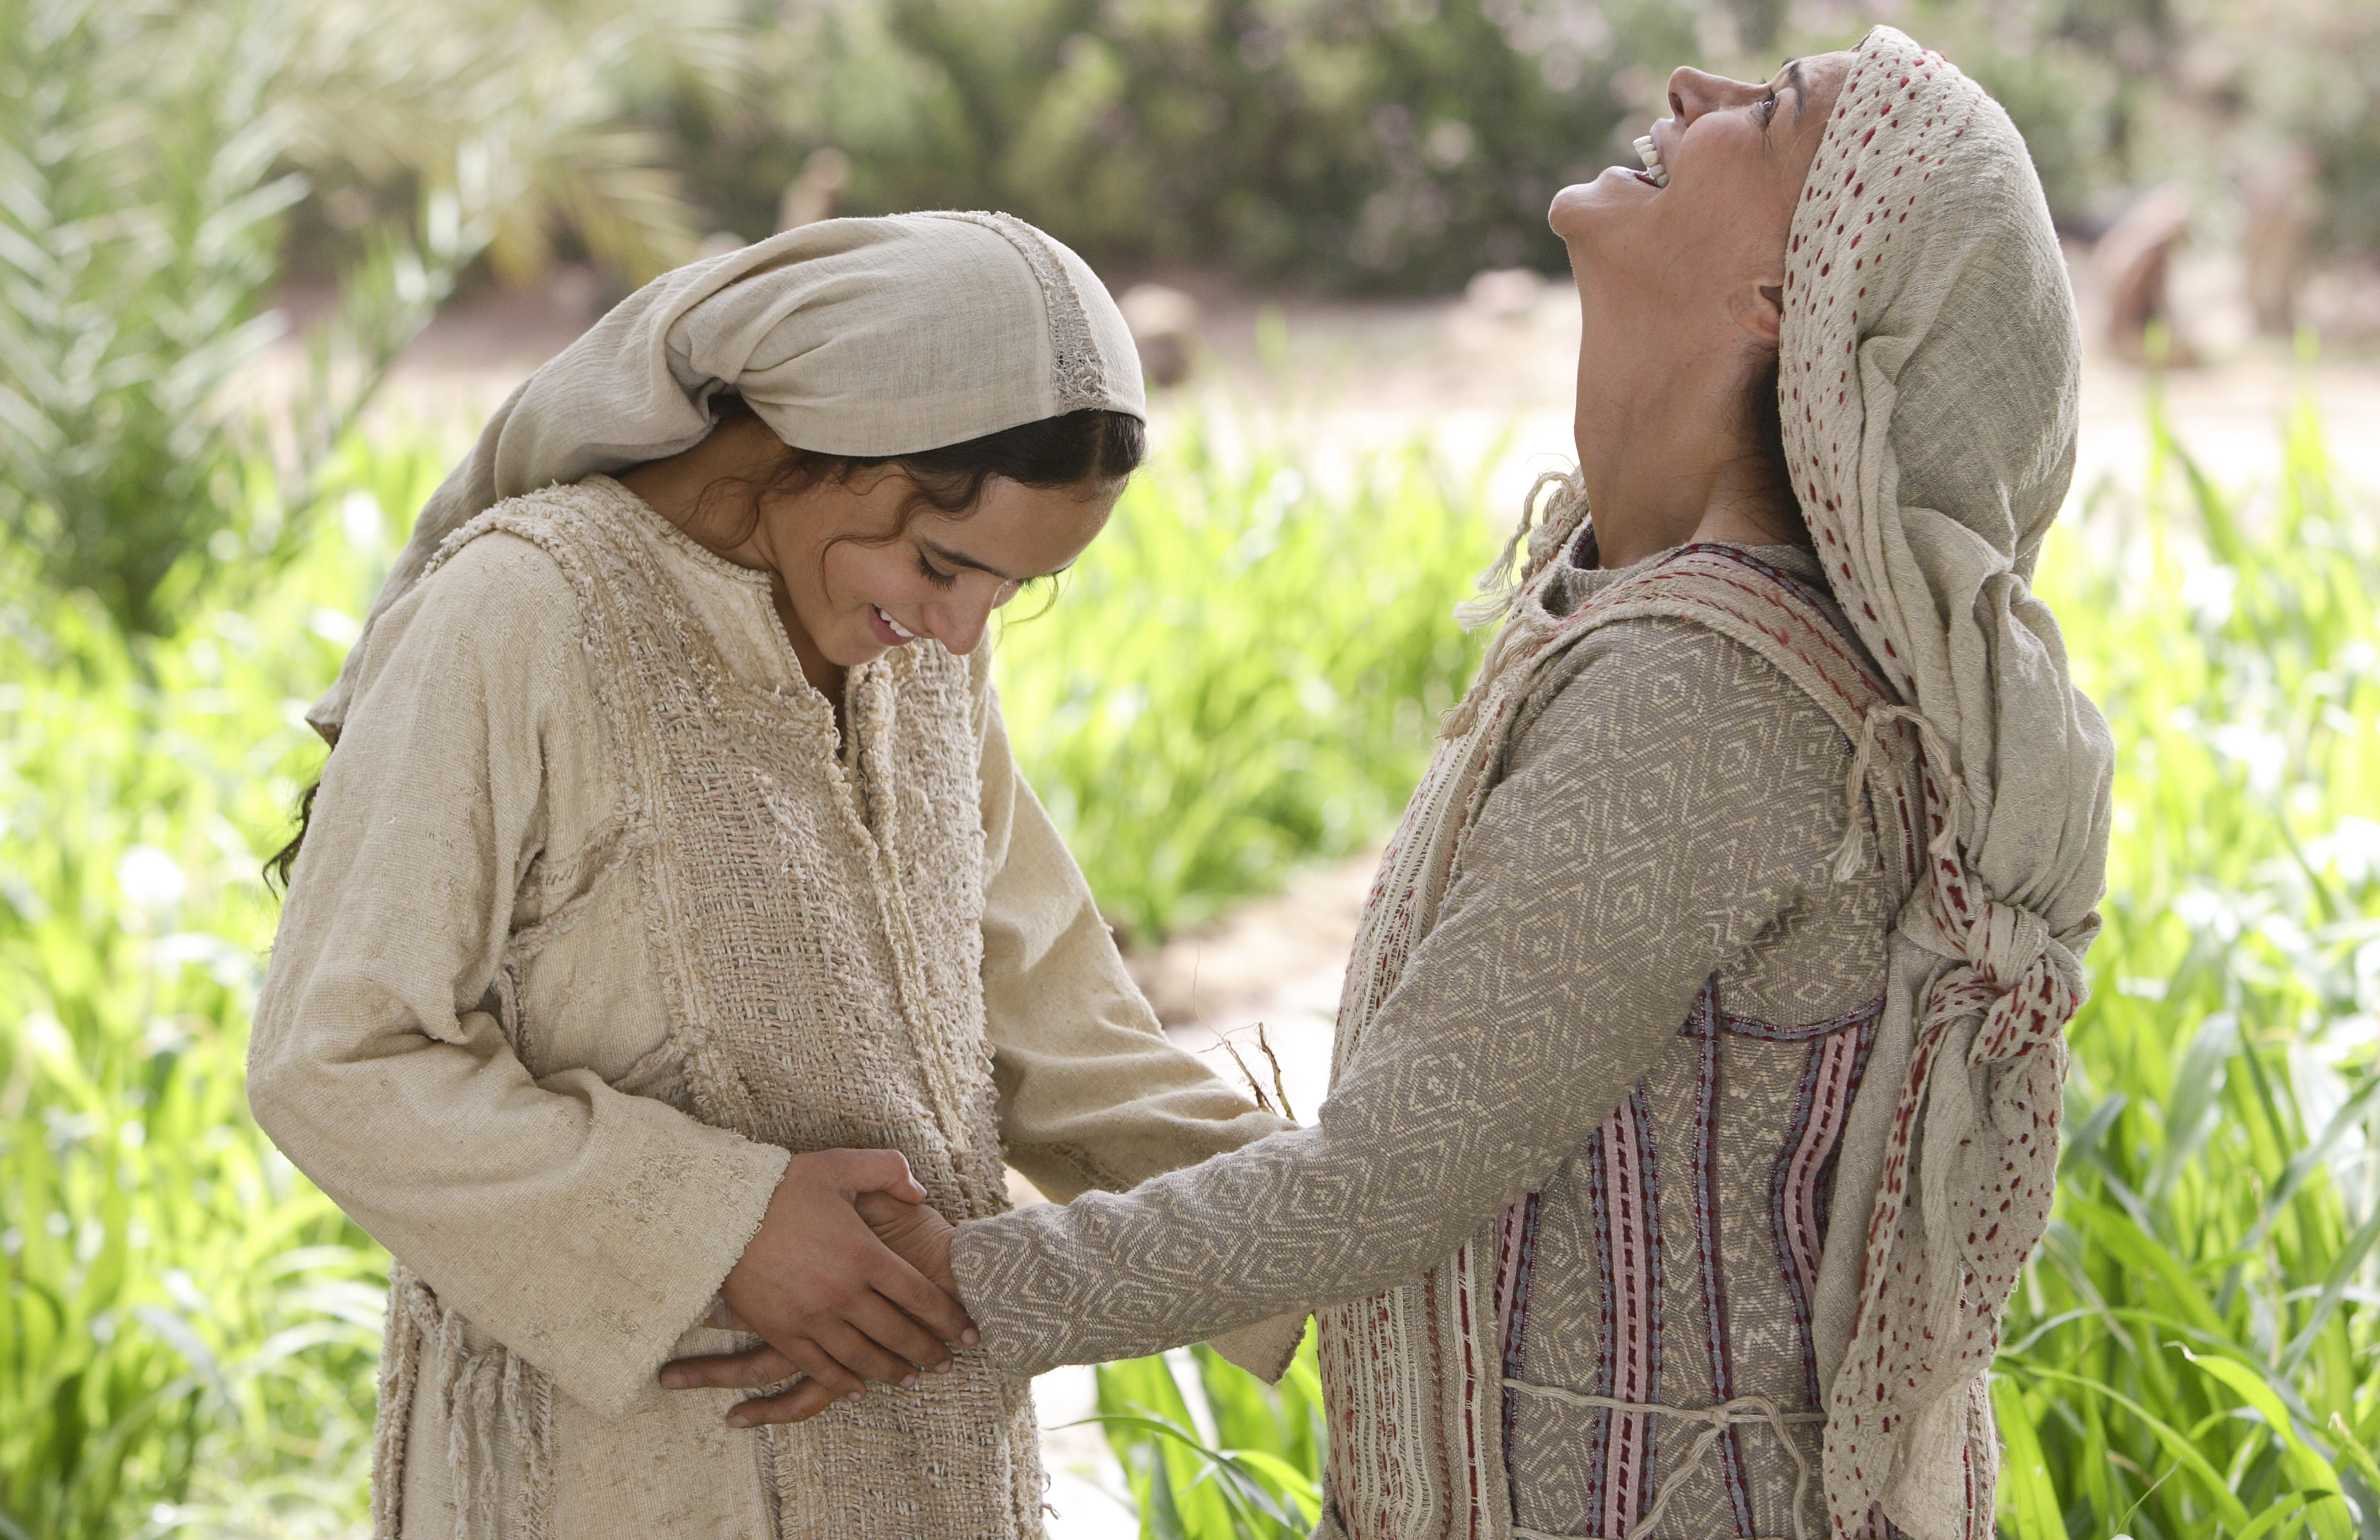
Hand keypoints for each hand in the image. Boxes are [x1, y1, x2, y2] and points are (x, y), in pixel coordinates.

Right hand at [660, 1184, 967, 1427]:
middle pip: (898, 1333)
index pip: (920, 1295)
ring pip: (862, 1357)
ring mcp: (812, 1317)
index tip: (970, 1332)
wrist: (719, 1213)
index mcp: (864, 1254)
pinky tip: (858, 1389)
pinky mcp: (782, 1331)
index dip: (950, 1318)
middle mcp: (843, 1293)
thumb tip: (920, 1193)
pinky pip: (818, 1366)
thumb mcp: (841, 1165)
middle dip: (928, 1351)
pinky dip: (842, 1381)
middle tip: (948, 1362)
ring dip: (891, 1371)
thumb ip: (890, 1171)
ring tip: (911, 1378)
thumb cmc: (782, 1186)